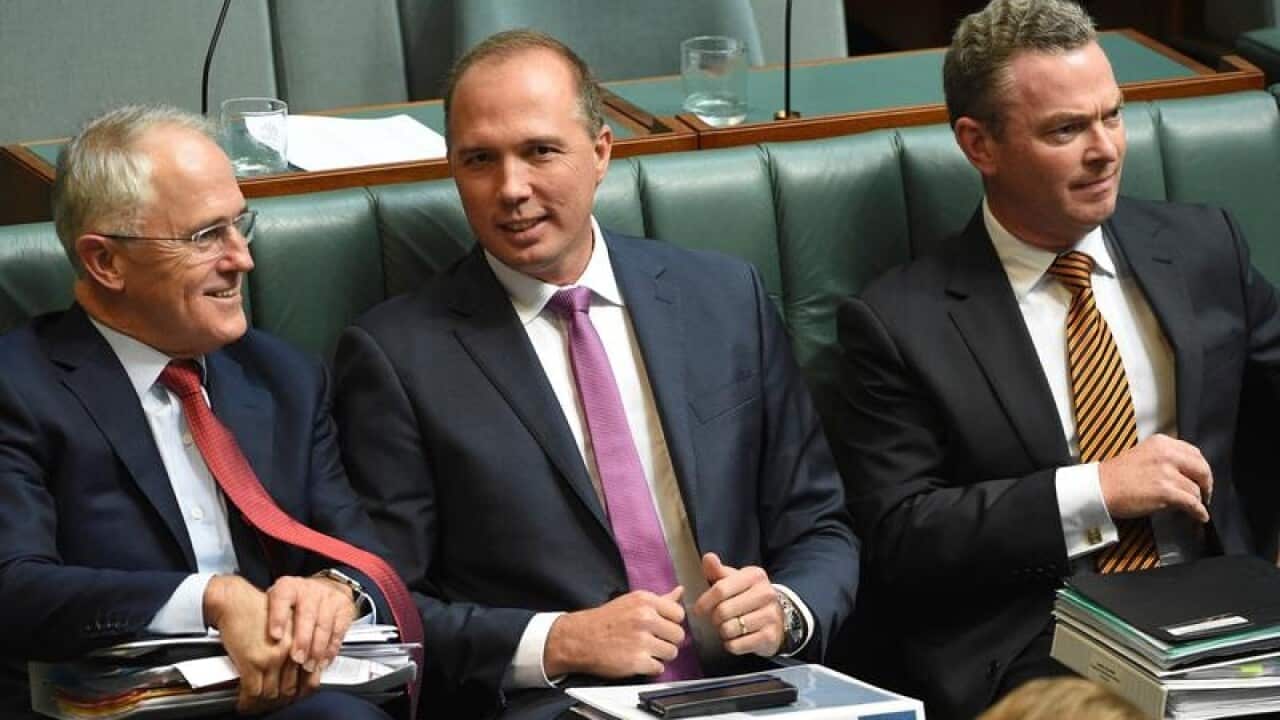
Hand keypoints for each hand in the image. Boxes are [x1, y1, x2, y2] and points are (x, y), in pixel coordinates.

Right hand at [203, 575, 297, 713]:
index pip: (309, 678)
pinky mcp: (252, 662)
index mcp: (302, 643)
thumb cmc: (258, 610)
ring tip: (258, 705)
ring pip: (272, 694)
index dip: (301, 692)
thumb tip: (298, 671)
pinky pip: (252, 692)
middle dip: (281, 701)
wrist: (237, 601)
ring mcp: (272, 658)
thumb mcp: (287, 627)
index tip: (294, 696)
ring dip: (263, 704)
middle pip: (290, 689)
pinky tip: (244, 703)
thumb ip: (295, 647)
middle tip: (273, 703)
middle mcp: (290, 652)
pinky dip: (247, 702)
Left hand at [265, 575, 356, 691]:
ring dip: (317, 649)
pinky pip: (338, 631)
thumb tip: (249, 650)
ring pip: (324, 626)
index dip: (278, 617)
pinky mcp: (344, 608)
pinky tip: (323, 661)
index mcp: (288, 587)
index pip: (282, 599)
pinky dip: (331, 649)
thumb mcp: (277, 602)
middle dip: (302, 639)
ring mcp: (329, 598)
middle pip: (307, 615)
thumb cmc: (295, 602)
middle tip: (296, 658)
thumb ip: (267, 619)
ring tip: (309, 666)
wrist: (327, 587)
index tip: (275, 636)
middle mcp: (309, 590)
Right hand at [544, 587, 685, 678]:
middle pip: (679, 635)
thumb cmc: (604, 621)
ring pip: (672, 653)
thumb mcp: (632, 602)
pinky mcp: (636, 661)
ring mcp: (641, 640)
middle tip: (653, 641)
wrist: (578, 639)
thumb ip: (659, 599)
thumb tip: (680, 591)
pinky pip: (659, 668)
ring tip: (645, 651)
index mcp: (645, 601)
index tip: (661, 627)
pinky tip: (638, 660)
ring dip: (660, 655)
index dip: (671, 623)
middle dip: (667, 641)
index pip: (679, 614)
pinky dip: (650, 668)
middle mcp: (645, 618)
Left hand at [693, 553, 783, 656]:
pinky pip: (737, 645)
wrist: (777, 618)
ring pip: (729, 629)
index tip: (698, 610)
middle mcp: (766, 594)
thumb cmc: (747, 596)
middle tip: (717, 618)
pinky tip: (736, 637)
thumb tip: (708, 557)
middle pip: (723, 611)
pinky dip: (731, 644)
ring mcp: (770, 616)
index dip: (704, 602)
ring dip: (723, 631)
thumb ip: (717, 570)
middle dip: (715, 618)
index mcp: (754, 576)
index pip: (720, 589)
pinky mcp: (770, 636)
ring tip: (728, 627)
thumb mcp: (733, 580)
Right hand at [1098, 434, 1212, 522]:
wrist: (1099, 488)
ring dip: (1197, 501)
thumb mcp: (1143, 454)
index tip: (1200, 478)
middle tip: (1205, 494)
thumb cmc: (1116, 475)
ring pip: (1196, 489)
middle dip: (1207, 484)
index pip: (1194, 453)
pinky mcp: (1165, 491)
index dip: (1201, 468)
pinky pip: (1191, 503)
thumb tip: (1186, 474)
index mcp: (1161, 443)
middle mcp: (1166, 454)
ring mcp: (1166, 473)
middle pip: (1201, 469)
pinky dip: (1198, 512)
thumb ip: (1164, 458)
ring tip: (1196, 507)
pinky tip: (1199, 516)